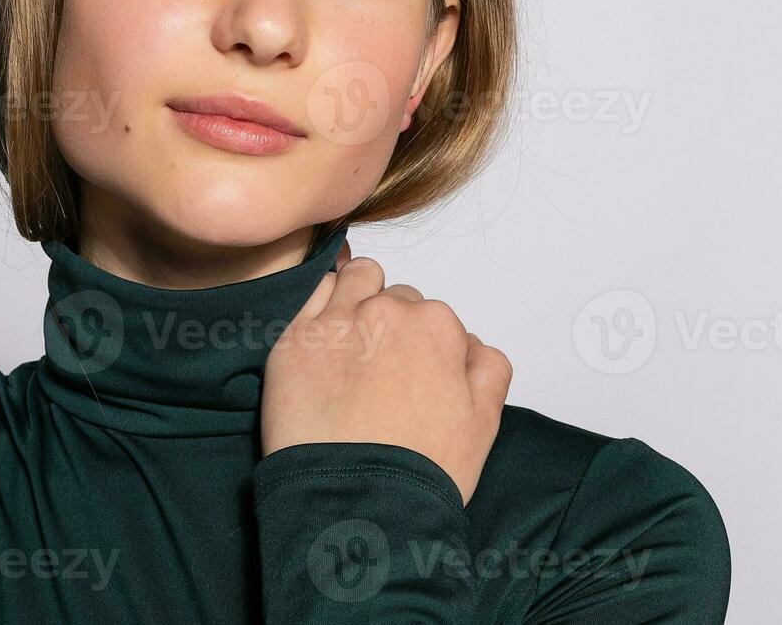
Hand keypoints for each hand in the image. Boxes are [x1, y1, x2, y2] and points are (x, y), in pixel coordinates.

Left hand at [260, 240, 511, 505]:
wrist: (358, 500)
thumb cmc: (423, 467)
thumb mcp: (484, 421)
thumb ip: (488, 368)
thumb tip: (470, 346)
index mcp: (436, 325)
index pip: (431, 317)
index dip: (423, 347)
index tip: (411, 377)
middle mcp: (385, 310)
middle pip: (392, 299)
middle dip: (390, 325)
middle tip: (380, 370)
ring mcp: (335, 320)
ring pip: (351, 281)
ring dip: (356, 298)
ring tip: (350, 342)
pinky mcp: (293, 340)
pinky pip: (309, 296)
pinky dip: (318, 306)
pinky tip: (322, 338)